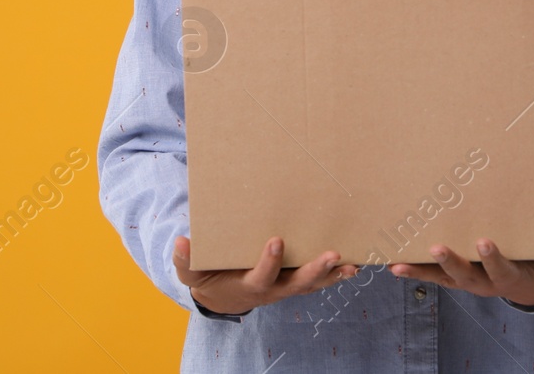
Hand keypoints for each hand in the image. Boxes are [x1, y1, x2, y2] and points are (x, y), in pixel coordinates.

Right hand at [172, 235, 357, 315]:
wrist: (222, 294)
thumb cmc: (208, 276)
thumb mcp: (192, 271)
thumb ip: (186, 261)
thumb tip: (181, 242)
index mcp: (249, 285)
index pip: (262, 276)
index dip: (269, 261)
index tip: (276, 240)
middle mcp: (273, 289)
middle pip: (297, 284)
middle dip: (315, 271)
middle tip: (332, 255)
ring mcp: (287, 286)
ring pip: (312, 284)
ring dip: (333, 275)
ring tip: (352, 264)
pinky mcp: (295, 280)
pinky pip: (318, 280)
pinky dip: (334, 275)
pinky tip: (353, 265)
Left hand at [388, 223, 533, 307]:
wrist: (532, 286)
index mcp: (509, 277)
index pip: (500, 268)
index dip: (493, 257)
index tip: (485, 240)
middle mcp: (484, 283)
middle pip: (464, 276)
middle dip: (450, 262)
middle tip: (437, 247)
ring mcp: (467, 281)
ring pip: (441, 279)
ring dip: (420, 272)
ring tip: (397, 264)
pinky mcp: (455, 277)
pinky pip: (432, 276)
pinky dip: (414, 271)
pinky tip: (393, 264)